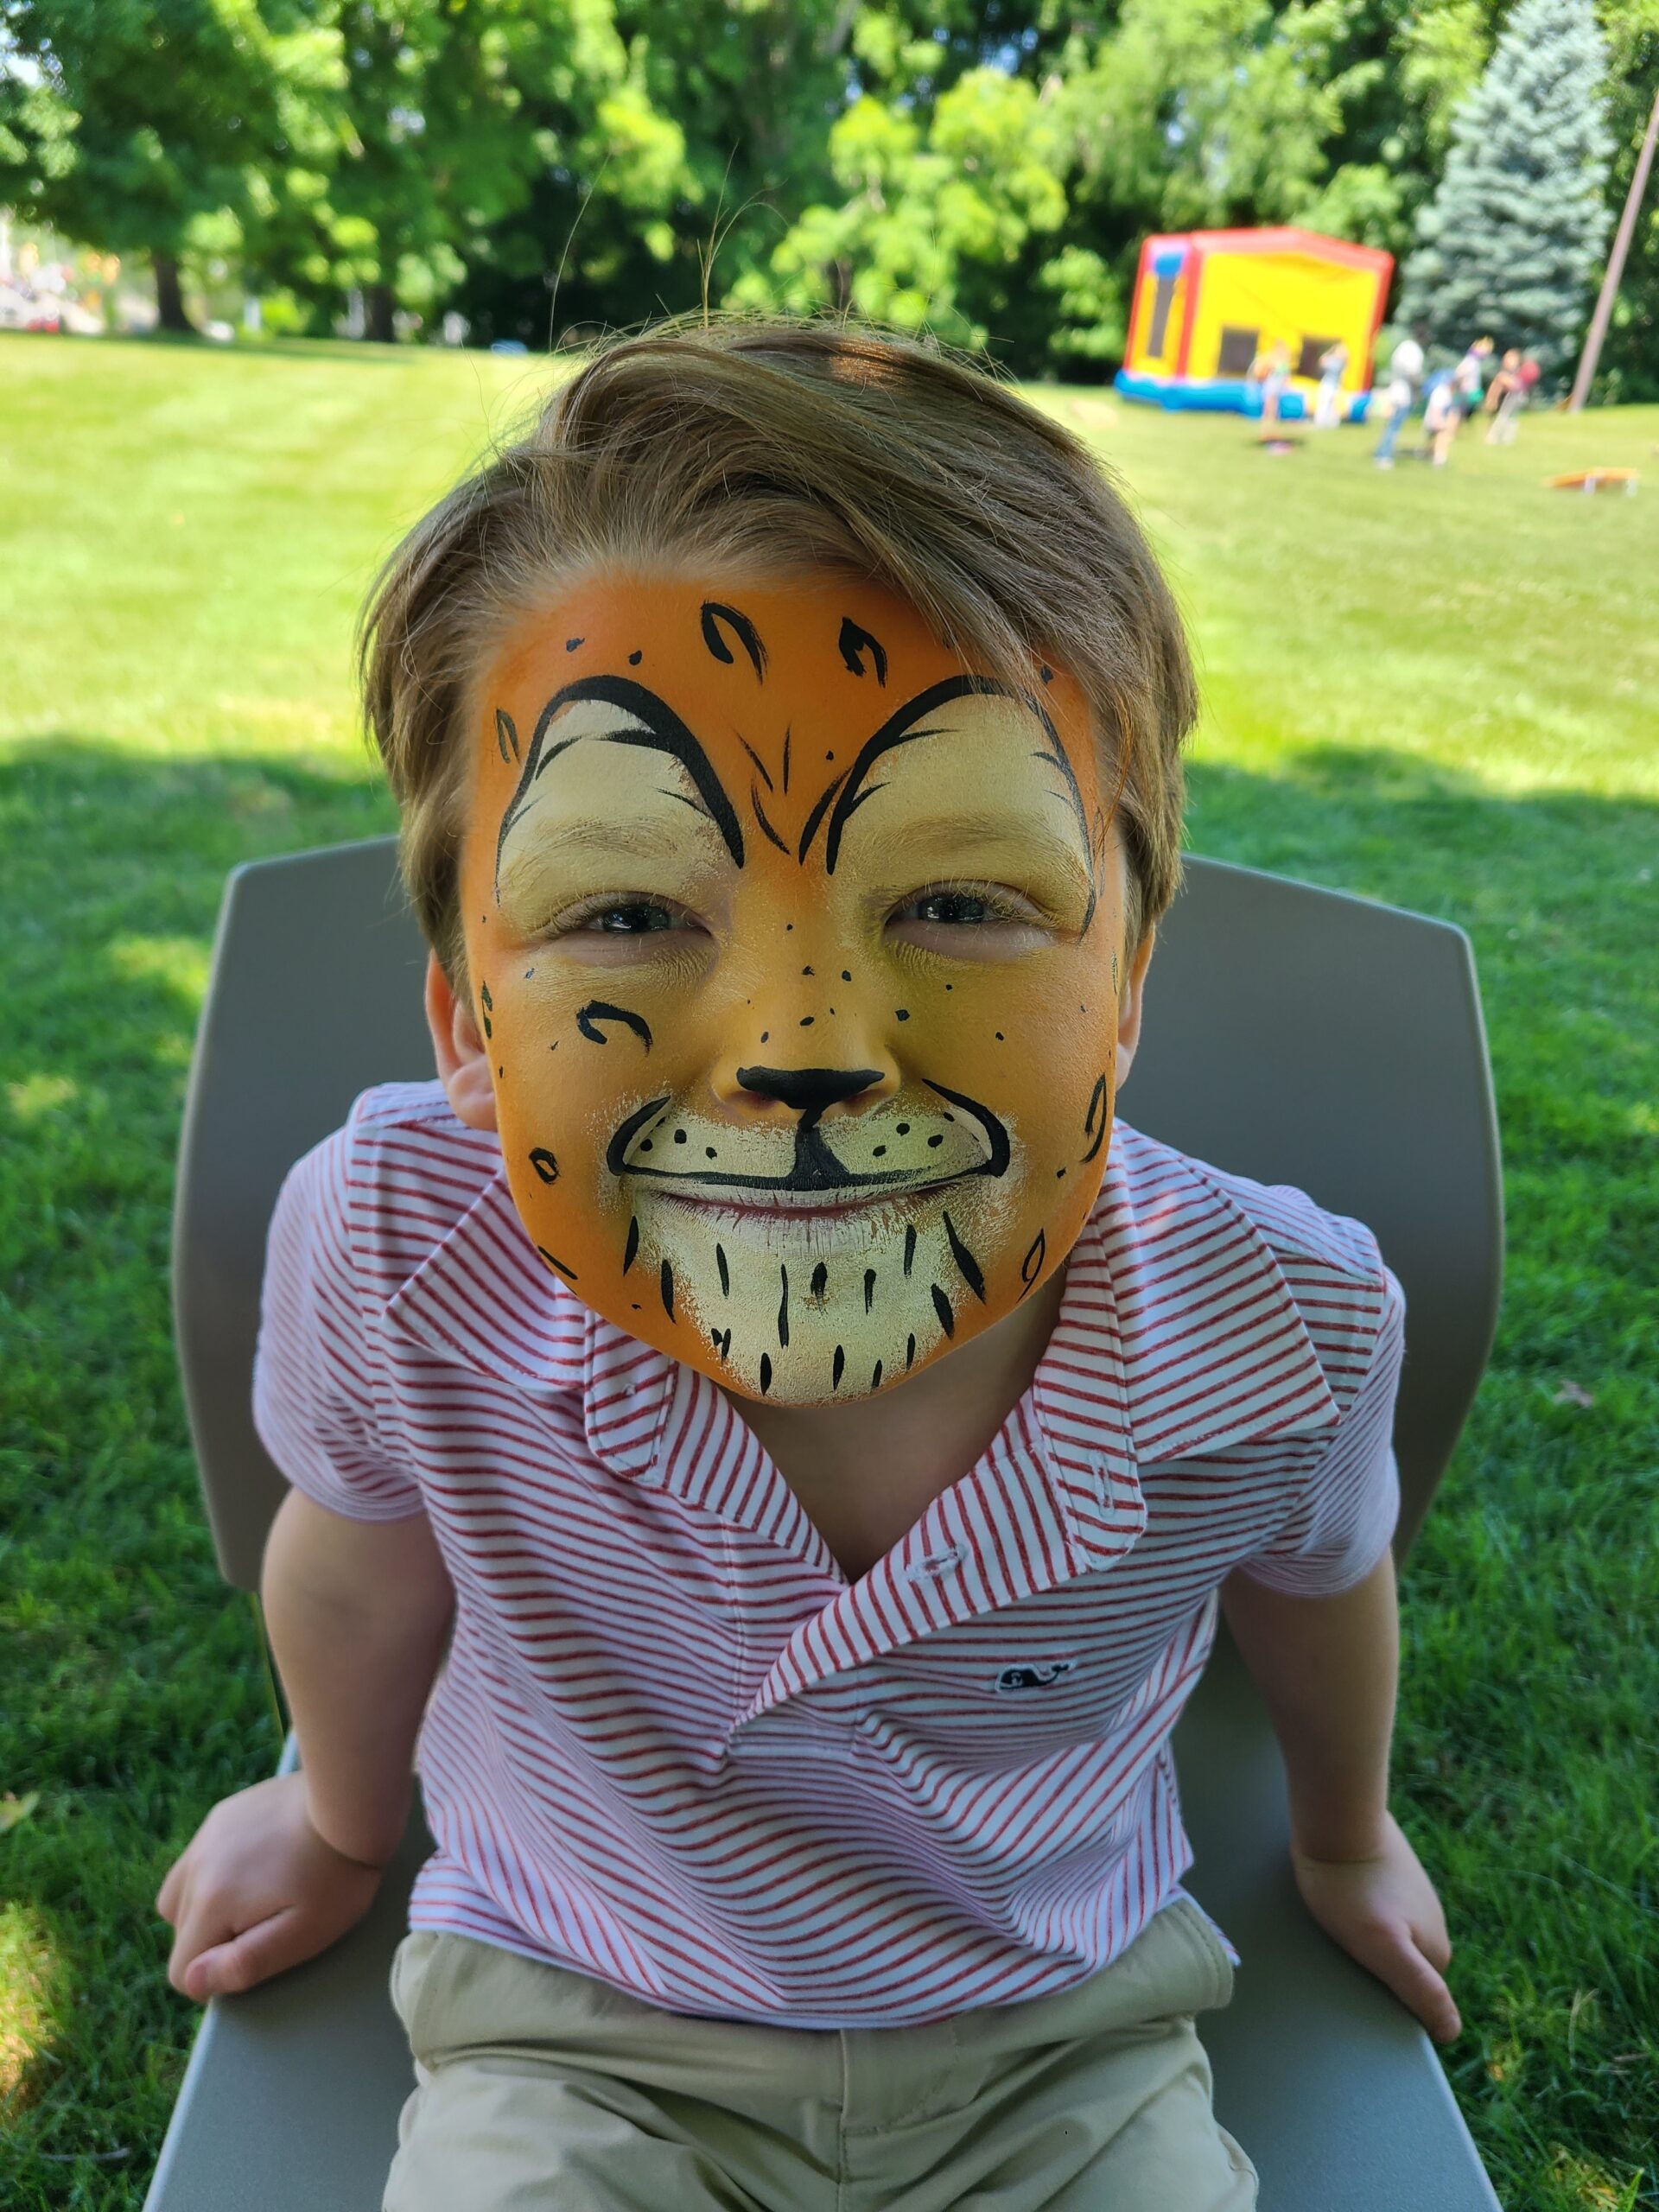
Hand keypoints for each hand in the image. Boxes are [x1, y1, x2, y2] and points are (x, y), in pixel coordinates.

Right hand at [156, 1770, 386, 2002]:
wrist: (352, 1802)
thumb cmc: (334, 1876)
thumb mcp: (301, 1934)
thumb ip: (243, 1964)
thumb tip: (193, 1982)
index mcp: (211, 1903)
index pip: (182, 1973)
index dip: (219, 1977)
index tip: (259, 1954)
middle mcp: (196, 1866)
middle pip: (180, 1932)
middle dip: (213, 1941)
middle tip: (268, 1921)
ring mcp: (207, 1834)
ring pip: (180, 1893)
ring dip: (205, 1908)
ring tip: (255, 1898)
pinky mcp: (223, 1814)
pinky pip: (199, 1858)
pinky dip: (215, 1873)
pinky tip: (258, 1864)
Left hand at [1291, 1811, 1461, 2042]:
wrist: (1337, 1819)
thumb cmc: (1350, 1889)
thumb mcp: (1384, 1948)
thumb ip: (1421, 1989)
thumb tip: (1452, 2033)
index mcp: (1436, 1951)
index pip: (1416, 2001)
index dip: (1387, 2003)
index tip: (1359, 1990)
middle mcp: (1430, 1926)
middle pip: (1402, 1971)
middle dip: (1376, 1973)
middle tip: (1342, 1961)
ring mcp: (1409, 1898)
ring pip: (1387, 1940)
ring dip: (1363, 1944)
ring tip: (1334, 1932)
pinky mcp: (1387, 1877)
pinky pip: (1374, 1911)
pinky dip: (1356, 1917)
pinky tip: (1335, 1908)